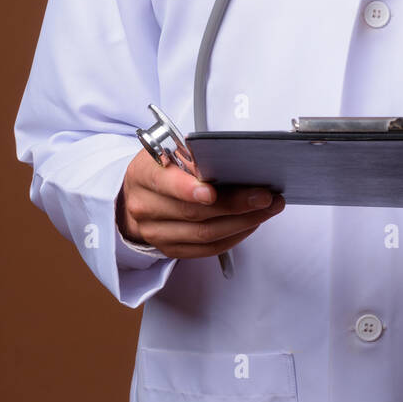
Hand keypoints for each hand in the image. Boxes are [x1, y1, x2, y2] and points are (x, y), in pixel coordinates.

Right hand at [116, 146, 284, 259]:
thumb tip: (232, 162)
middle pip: (194, 212)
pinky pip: (207, 249)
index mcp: (143, 176)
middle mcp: (146, 207)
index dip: (188, 189)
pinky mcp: (171, 250)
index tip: (212, 191)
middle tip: (264, 196)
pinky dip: (234, 236)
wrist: (135, 196)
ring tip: (267, 209)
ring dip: (243, 222)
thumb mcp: (168, 151)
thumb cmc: (160, 169)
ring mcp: (156, 233)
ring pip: (204, 234)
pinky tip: (251, 223)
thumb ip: (193, 157)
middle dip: (236, 204)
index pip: (165, 183)